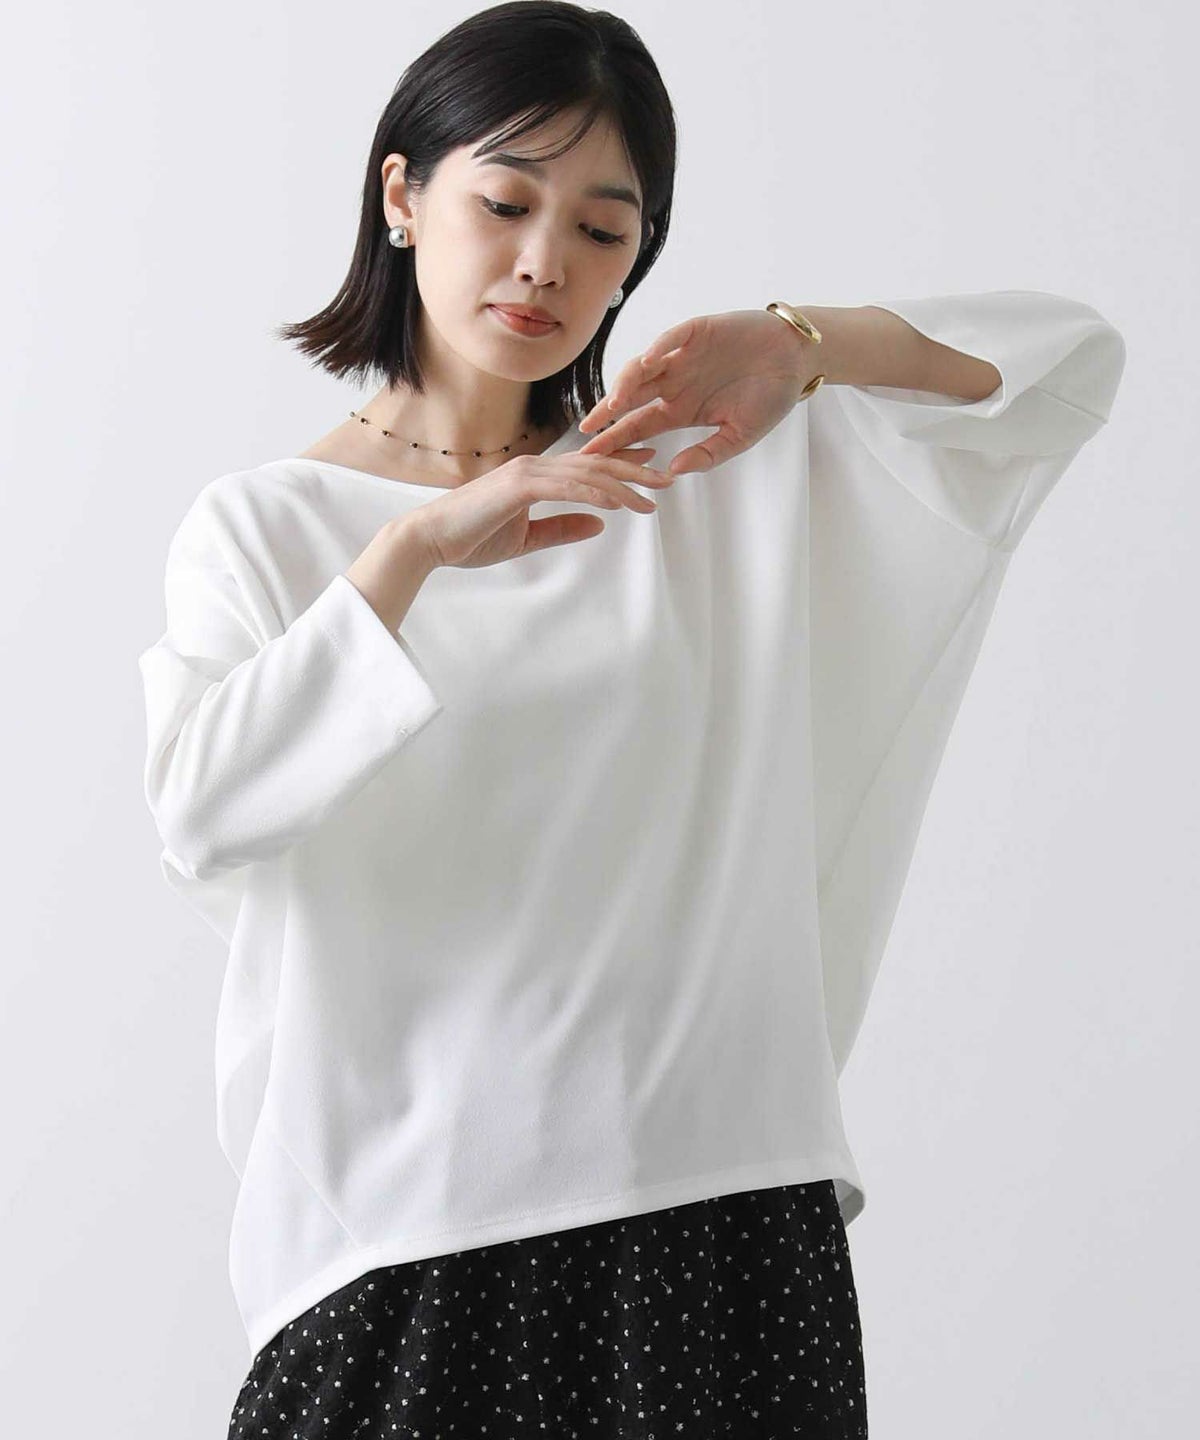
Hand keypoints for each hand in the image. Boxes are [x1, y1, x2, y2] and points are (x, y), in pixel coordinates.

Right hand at [410, 446, 671, 569]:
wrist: (431, 540)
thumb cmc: (471, 538)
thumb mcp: (526, 538)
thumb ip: (561, 528)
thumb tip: (598, 525)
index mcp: (536, 476)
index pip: (588, 465)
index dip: (622, 462)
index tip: (651, 464)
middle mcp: (535, 467)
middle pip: (596, 463)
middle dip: (635, 468)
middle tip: (669, 476)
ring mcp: (527, 473)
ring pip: (588, 473)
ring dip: (624, 483)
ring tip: (654, 493)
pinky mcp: (519, 486)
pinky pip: (567, 487)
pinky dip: (596, 492)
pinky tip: (619, 501)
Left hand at [576, 309, 819, 474]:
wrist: (798, 359)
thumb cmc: (770, 397)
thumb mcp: (740, 436)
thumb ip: (708, 454)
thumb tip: (672, 472)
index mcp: (681, 410)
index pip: (639, 426)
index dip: (615, 439)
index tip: (591, 456)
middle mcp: (676, 383)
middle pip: (632, 398)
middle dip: (608, 413)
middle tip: (587, 430)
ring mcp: (684, 357)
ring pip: (644, 367)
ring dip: (627, 383)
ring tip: (616, 401)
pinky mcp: (698, 331)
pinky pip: (673, 338)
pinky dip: (660, 347)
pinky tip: (649, 361)